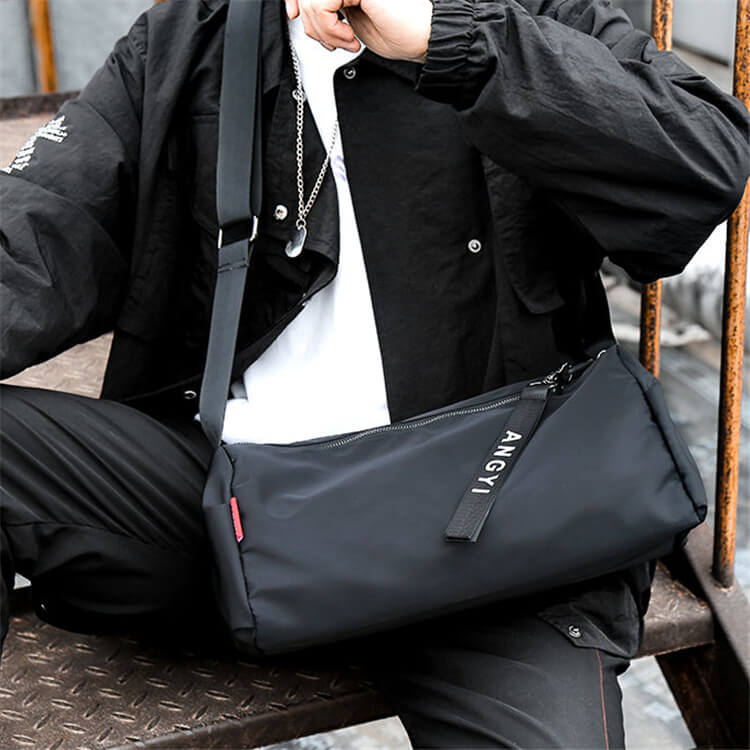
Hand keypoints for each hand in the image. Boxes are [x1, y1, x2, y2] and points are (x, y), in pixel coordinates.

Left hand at [284, 0, 432, 63]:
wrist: (422, 37)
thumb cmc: (398, 33)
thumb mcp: (348, 23)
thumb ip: (326, 12)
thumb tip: (300, 11)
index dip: (294, 0)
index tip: (294, 16)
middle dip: (311, 24)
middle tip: (334, 43)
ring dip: (324, 31)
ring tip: (346, 42)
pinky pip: (321, 4)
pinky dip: (330, 29)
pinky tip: (350, 37)